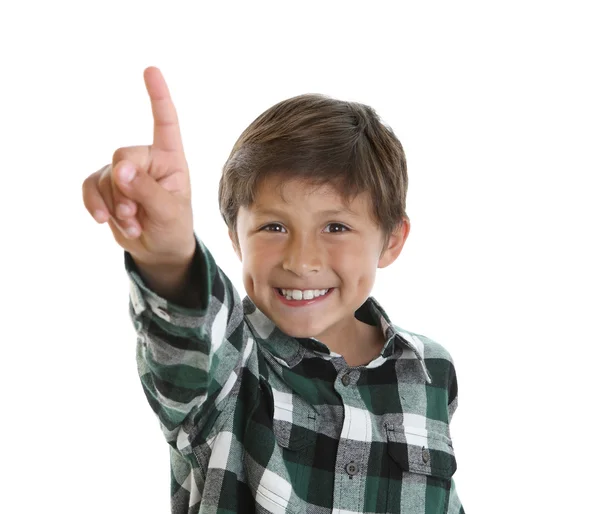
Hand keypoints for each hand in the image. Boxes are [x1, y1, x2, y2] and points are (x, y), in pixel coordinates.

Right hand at [82, 67, 194, 266]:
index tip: (151, 70)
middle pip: (122, 156)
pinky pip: (89, 187)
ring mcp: (124, 171)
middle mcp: (147, 159)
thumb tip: (118, 168)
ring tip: (132, 223)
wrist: (158, 249)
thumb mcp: (168, 212)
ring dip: (115, 206)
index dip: (158, 97)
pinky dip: (95, 205)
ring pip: (105, 176)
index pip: (165, 122)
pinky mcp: (105, 185)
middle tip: (135, 214)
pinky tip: (104, 221)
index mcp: (171, 158)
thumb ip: (146, 190)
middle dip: (125, 189)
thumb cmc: (173, 226)